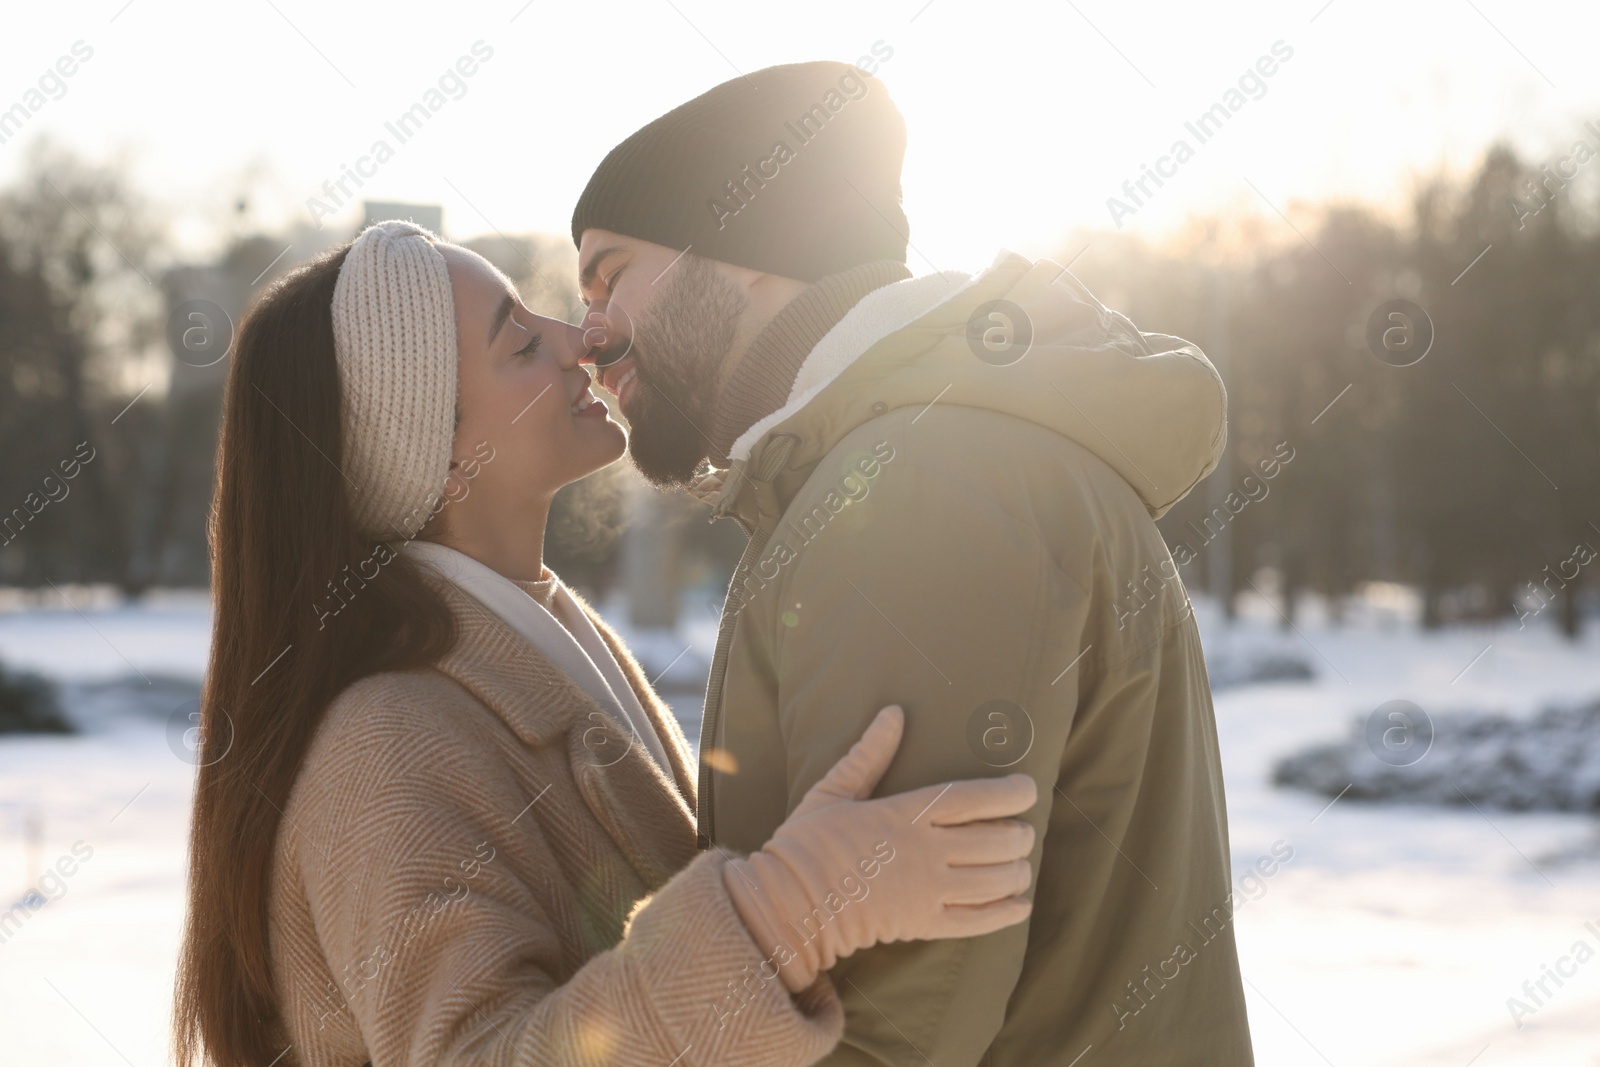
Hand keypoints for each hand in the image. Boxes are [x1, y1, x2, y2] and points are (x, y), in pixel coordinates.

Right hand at [723, 705, 1037, 992]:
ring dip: (1017, 871)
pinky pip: (978, 921)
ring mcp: (926, 891)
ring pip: (995, 880)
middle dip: (1019, 834)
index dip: (1009, 793)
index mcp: (904, 813)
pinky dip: (1006, 913)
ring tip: (1018, 864)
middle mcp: (924, 851)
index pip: (973, 798)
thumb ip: (869, 753)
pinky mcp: (923, 925)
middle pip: (996, 840)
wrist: (788, 904)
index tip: (1027, 788)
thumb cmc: (806, 843)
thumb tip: (893, 712)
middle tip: (1021, 830)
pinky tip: (1019, 904)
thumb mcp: (834, 791)